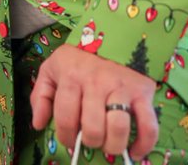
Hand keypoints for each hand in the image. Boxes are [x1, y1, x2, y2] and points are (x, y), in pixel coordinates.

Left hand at [30, 45, 158, 159]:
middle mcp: (96, 83)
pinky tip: (135, 152)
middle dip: (90, 142)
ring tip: (109, 145)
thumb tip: (38, 124)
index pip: (66, 117)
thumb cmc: (78, 58)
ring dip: (113, 145)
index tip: (69, 140)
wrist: (114, 36)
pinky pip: (149, 125)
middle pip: (93, 127)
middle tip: (90, 141)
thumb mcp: (52, 69)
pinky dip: (144, 144)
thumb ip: (41, 96)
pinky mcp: (143, 93)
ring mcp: (122, 88)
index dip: (65, 135)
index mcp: (71, 78)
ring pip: (119, 127)